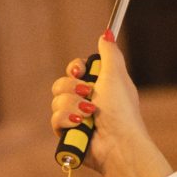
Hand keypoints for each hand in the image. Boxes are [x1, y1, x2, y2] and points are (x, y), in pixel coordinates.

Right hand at [48, 35, 171, 176]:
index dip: (75, 68)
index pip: (75, 70)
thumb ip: (109, 53)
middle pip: (61, 84)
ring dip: (72, 105)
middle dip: (71, 87)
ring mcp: (77, 119)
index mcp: (99, 86)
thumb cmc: (121, 110)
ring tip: (89, 114)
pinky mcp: (68, 135)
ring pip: (56, 101)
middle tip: (88, 93)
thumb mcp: (116, 75)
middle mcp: (86, 101)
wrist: (118, 142)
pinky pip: (55, 120)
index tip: (79, 70)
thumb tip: (107, 33)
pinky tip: (80, 125)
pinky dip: (67, 120)